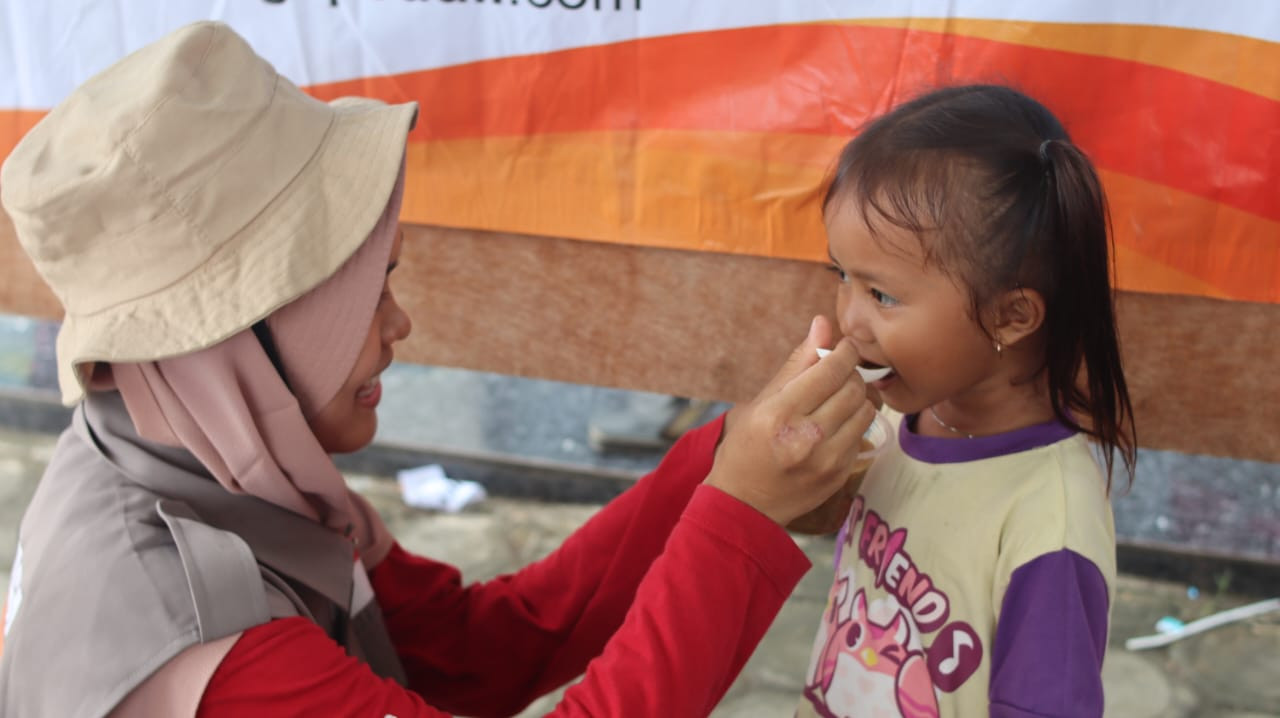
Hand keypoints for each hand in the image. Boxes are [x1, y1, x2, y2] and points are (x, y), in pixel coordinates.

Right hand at [706, 316, 875, 526]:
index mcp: (780, 414)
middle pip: (852, 388)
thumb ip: (797, 363)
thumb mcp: (762, 401)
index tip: (844, 346)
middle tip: (838, 372)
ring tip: (838, 397)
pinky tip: (835, 424)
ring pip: (864, 410)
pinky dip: (853, 423)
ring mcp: (826, 460)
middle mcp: (806, 437)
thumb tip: (822, 323)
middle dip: (850, 373)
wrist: (744, 504)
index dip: (844, 352)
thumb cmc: (746, 447)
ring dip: (856, 397)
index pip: (830, 370)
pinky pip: (862, 434)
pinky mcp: (840, 475)